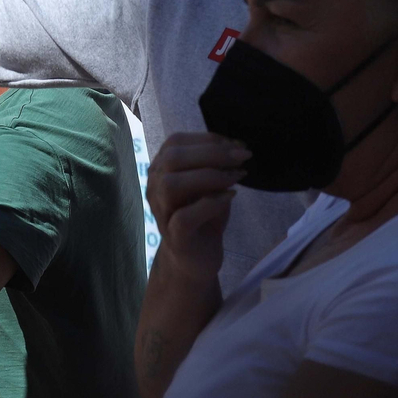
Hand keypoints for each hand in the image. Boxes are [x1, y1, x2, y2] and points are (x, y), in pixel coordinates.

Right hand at [147, 132, 249, 281]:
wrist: (194, 259)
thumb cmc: (203, 218)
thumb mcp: (210, 186)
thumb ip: (215, 167)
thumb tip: (237, 147)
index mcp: (162, 170)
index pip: (175, 143)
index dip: (207, 139)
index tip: (236, 144)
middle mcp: (155, 187)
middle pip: (172, 158)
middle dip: (211, 153)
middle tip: (242, 157)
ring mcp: (162, 211)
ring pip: (171, 184)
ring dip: (208, 175)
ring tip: (236, 177)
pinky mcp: (175, 236)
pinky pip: (184, 216)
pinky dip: (210, 203)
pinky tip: (230, 197)